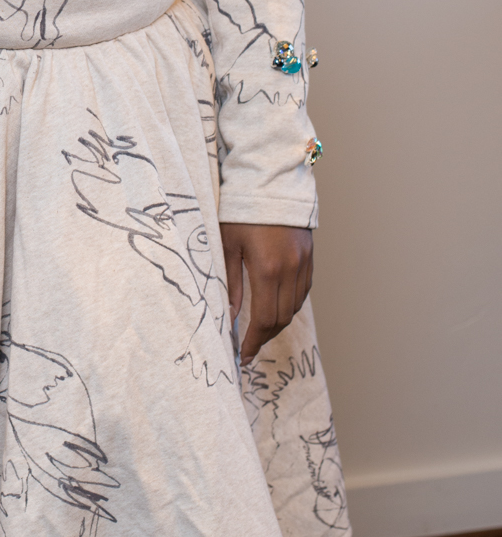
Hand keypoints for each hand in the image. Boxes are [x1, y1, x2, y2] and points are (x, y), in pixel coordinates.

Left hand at [220, 222, 313, 363]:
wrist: (270, 181)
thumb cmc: (242, 211)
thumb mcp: (228, 245)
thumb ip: (231, 283)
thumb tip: (229, 315)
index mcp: (267, 270)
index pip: (263, 320)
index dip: (253, 342)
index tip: (242, 354)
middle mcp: (290, 271)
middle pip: (281, 319)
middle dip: (264, 337)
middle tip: (248, 346)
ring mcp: (303, 265)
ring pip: (294, 308)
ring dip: (277, 323)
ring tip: (260, 330)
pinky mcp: (309, 258)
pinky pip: (303, 292)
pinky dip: (290, 305)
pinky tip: (276, 307)